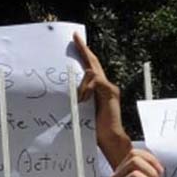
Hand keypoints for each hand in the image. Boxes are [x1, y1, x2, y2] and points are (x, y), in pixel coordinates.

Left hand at [74, 32, 130, 166]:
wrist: (109, 139)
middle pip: (93, 62)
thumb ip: (78, 99)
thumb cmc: (94, 129)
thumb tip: (65, 91)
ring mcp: (110, 88)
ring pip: (92, 72)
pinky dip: (87, 89)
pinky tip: (84, 100)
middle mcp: (106, 85)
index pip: (90, 67)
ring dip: (82, 85)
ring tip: (80, 100)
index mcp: (98, 89)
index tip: (75, 41)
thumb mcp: (81, 110)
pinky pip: (96, 81)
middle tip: (75, 37)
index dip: (83, 54)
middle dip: (84, 49)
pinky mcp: (111, 92)